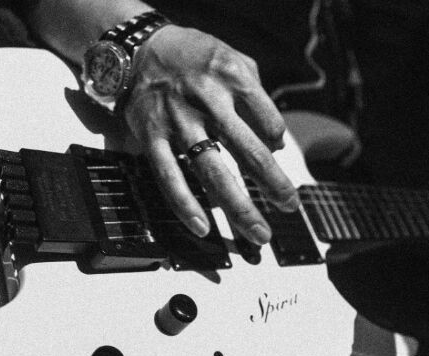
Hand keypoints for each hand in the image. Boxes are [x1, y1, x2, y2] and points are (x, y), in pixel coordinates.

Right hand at [123, 25, 298, 244]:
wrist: (139, 49)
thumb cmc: (192, 57)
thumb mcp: (232, 58)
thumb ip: (257, 95)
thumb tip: (274, 141)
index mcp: (233, 77)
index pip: (269, 121)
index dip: (277, 141)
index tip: (275, 153)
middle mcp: (208, 100)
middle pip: (248, 151)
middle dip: (274, 184)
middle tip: (289, 206)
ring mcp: (178, 122)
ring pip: (213, 172)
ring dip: (239, 207)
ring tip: (259, 232)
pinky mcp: (152, 137)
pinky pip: (169, 177)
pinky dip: (186, 206)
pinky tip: (203, 228)